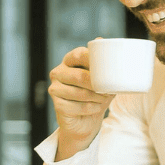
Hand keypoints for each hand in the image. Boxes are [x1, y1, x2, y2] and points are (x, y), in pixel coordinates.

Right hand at [48, 44, 114, 159]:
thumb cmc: (95, 96)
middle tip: (109, 90)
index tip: (108, 67)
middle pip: (79, 76)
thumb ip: (106, 66)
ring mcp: (55, 89)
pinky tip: (96, 108)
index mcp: (69, 61)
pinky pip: (78, 107)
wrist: (86, 121)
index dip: (93, 59)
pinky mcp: (57, 105)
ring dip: (96, 98)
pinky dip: (91, 108)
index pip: (78, 55)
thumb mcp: (103, 80)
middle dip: (97, 85)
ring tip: (104, 99)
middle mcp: (58, 72)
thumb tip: (106, 42)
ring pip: (79, 93)